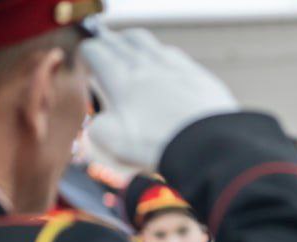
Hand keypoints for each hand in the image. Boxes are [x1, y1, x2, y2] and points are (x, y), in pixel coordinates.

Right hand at [82, 27, 238, 170]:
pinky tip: (164, 66)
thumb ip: (98, 127)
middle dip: (107, 45)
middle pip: (118, 41)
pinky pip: (173, 55)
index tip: (88, 68)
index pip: (94, 51)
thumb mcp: (113, 142)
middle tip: (104, 54)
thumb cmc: (159, 145)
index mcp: (120, 78)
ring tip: (129, 52)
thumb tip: (100, 123)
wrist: (209, 145)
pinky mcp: (197, 74)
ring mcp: (173, 66)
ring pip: (145, 42)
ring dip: (132, 44)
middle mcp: (145, 65)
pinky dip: (162, 56)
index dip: (86, 57)